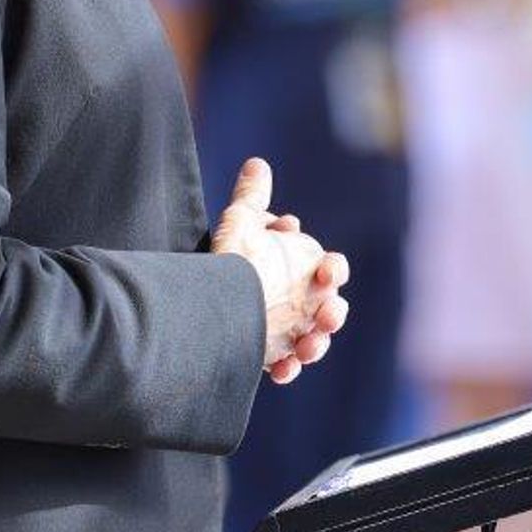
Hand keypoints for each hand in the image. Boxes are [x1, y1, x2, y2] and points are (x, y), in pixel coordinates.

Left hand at [211, 158, 350, 383]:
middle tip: (326, 313)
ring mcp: (289, 329)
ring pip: (316, 341)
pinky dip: (288, 368)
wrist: (198, 297)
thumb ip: (252, 196)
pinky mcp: (271, 354)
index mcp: (304, 270)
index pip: (332, 270)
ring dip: (317, 343)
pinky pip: (287, 366)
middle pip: (332, 310)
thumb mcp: (238, 223)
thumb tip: (257, 163)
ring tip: (307, 345)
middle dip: (334, 312)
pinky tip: (280, 368)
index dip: (333, 270)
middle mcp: (302, 301)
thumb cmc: (227, 255)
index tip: (322, 270)